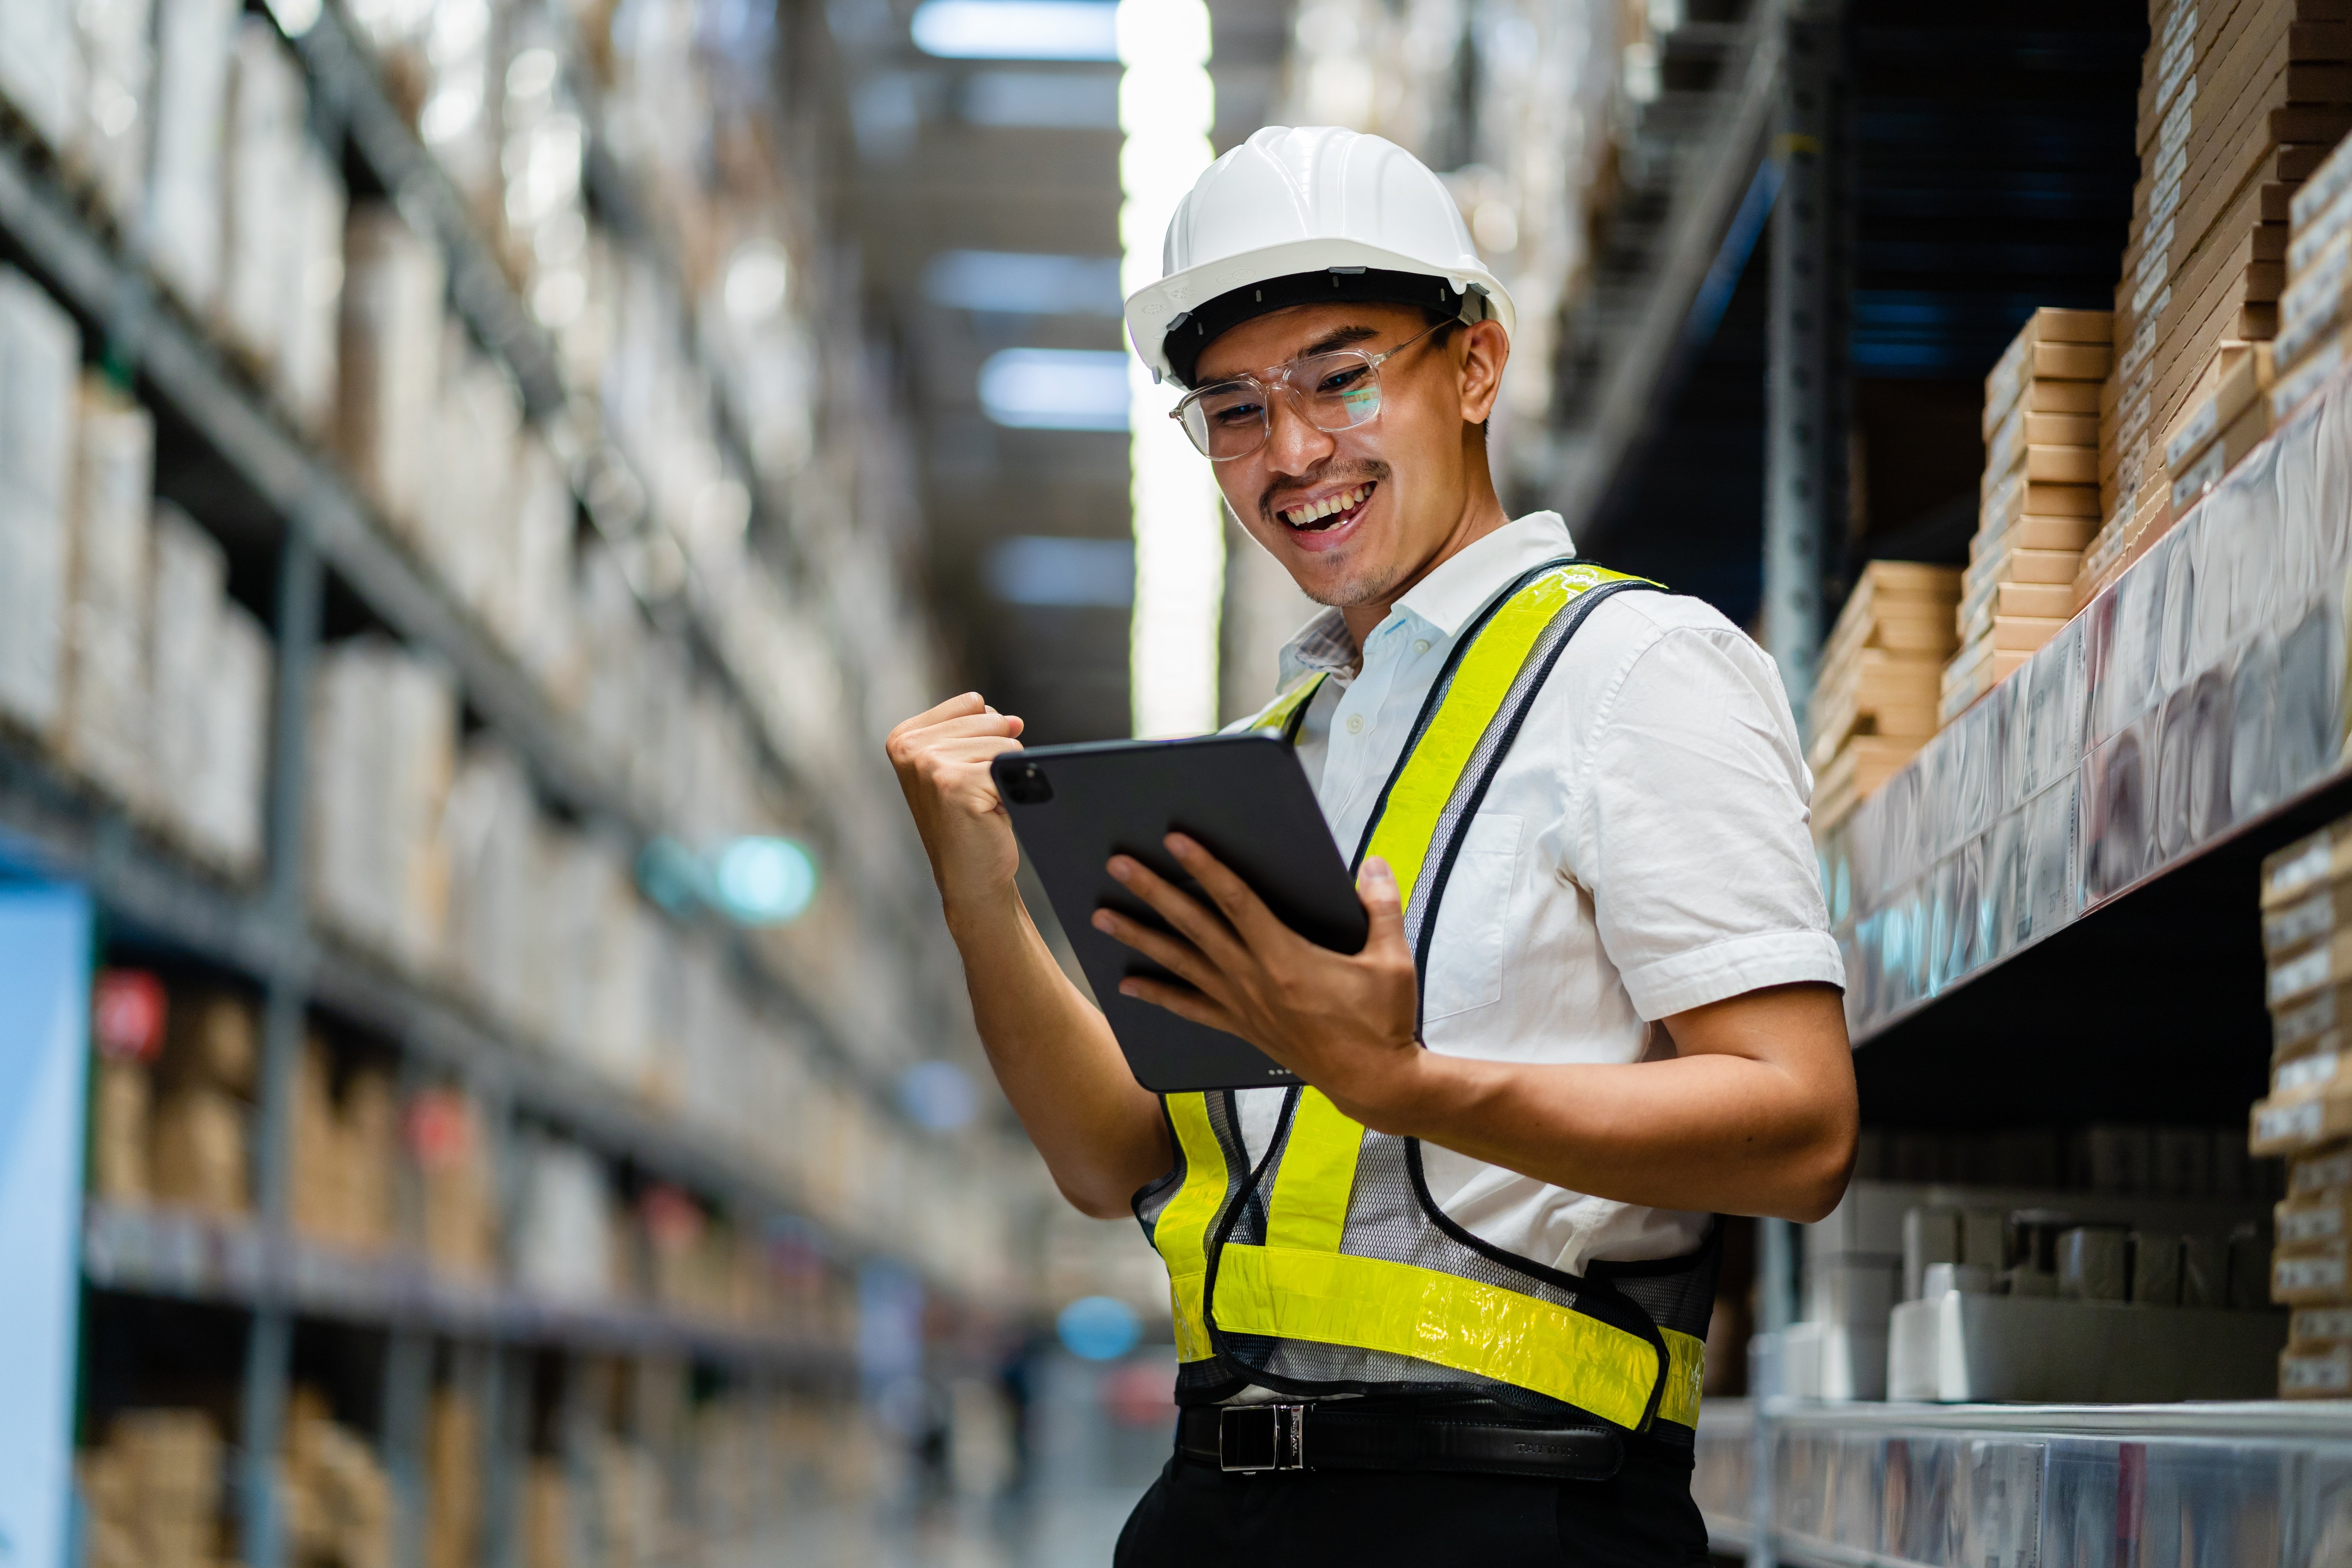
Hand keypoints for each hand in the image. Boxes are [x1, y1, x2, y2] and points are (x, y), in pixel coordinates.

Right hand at [885, 693, 1026, 921]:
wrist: (971, 877)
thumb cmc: (969, 821)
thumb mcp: (961, 764)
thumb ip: (981, 730)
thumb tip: (1015, 721)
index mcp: (904, 736)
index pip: (973, 703)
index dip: (986, 736)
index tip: (969, 772)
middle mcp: (910, 747)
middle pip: (991, 718)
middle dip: (997, 756)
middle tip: (978, 793)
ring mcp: (929, 764)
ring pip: (1004, 742)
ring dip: (1004, 775)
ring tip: (983, 802)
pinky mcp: (955, 783)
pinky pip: (1011, 764)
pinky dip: (1012, 789)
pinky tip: (991, 813)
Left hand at [1090, 835, 1424, 1129]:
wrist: (1373, 1082)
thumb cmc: (1382, 1022)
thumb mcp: (1392, 959)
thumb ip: (1381, 906)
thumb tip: (1372, 865)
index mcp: (1285, 956)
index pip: (1236, 899)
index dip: (1204, 867)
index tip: (1175, 841)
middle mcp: (1253, 979)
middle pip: (1193, 925)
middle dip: (1153, 892)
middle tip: (1118, 867)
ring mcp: (1242, 1004)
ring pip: (1181, 963)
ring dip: (1140, 938)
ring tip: (1103, 918)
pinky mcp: (1242, 1027)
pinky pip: (1190, 1008)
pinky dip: (1158, 995)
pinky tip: (1129, 985)